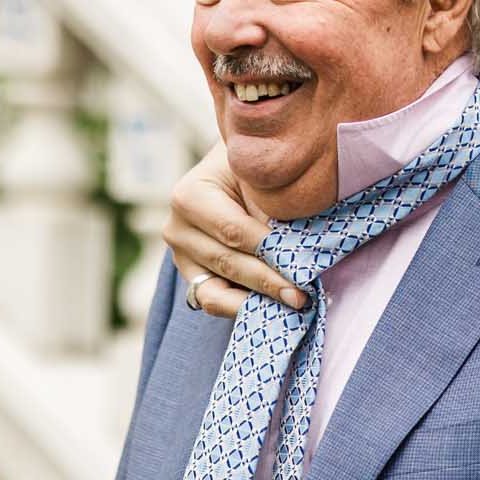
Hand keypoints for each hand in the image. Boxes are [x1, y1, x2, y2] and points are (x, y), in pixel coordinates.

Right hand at [164, 142, 307, 318]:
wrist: (238, 172)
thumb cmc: (255, 170)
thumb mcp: (263, 178)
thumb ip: (273, 208)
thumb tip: (300, 247)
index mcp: (190, 195)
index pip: (234, 231)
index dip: (269, 251)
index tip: (302, 268)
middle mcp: (177, 227)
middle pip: (227, 262)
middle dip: (269, 281)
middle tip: (302, 296)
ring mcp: (181, 255)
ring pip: (216, 290)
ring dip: (258, 299)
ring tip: (292, 304)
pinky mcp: (192, 274)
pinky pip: (212, 300)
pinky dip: (241, 307)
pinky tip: (272, 309)